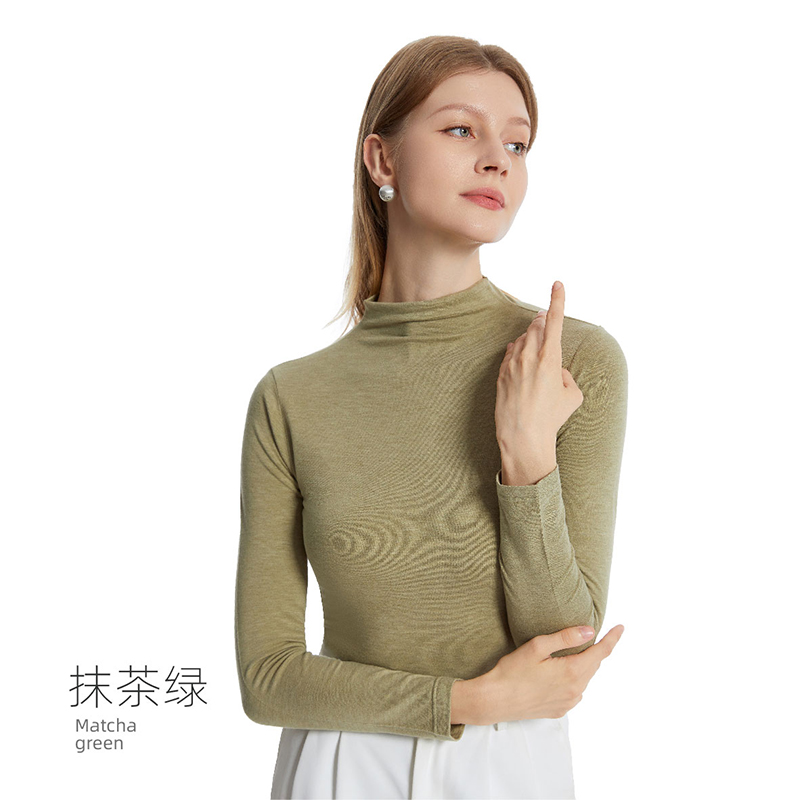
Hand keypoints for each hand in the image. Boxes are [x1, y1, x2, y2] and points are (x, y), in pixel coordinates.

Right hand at [454, 624, 624, 724]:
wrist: (495, 700)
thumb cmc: (512, 670)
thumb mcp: (537, 646)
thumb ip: (566, 638)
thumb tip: (590, 631)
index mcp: (572, 672)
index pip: (601, 652)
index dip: (613, 638)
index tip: (621, 627)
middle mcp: (575, 690)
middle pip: (594, 665)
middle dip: (596, 650)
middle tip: (593, 636)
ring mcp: (568, 703)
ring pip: (584, 679)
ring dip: (584, 666)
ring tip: (572, 654)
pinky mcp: (559, 710)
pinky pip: (574, 692)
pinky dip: (573, 680)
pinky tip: (558, 674)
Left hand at [495, 281, 583, 473]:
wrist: (522, 436)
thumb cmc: (551, 418)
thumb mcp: (572, 395)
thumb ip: (566, 374)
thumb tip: (556, 369)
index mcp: (550, 358)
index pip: (555, 321)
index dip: (557, 300)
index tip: (557, 283)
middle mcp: (529, 356)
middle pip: (536, 326)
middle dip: (543, 319)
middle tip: (546, 317)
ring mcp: (512, 364)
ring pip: (522, 339)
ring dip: (531, 337)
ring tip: (537, 347)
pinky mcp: (501, 373)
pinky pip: (510, 353)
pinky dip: (517, 351)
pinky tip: (520, 355)